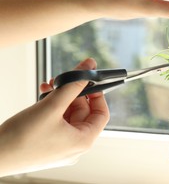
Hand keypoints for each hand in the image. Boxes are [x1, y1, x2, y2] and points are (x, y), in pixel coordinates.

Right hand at [0, 58, 108, 176]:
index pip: (101, 114)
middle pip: (83, 113)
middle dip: (72, 94)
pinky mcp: (48, 144)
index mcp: (83, 142)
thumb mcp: (51, 106)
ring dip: (60, 98)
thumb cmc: (21, 138)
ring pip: (68, 115)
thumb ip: (73, 84)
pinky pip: (57, 122)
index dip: (97, 95)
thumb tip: (89, 66)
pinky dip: (51, 108)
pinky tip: (42, 97)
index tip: (89, 81)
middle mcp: (74, 146)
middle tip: (61, 81)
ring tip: (48, 87)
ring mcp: (61, 146)